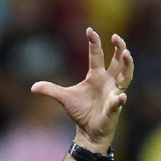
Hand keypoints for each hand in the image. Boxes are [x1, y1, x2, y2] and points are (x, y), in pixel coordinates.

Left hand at [31, 28, 133, 150]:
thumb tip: (33, 87)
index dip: (94, 43)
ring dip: (127, 65)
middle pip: (118, 61)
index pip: (96, 55)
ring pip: (126, 76)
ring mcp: (113, 93)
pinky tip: (120, 98)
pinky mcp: (114, 107)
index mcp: (96, 75)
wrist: (88, 130)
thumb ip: (51, 90)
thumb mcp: (64, 98)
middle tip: (116, 37)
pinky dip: (119, 100)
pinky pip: (118, 102)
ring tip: (126, 54)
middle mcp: (108, 81)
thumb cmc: (81, 111)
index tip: (89, 30)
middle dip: (119, 48)